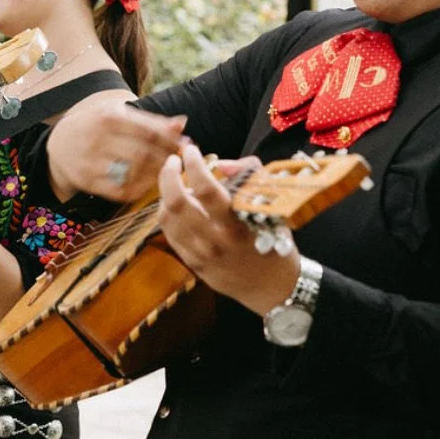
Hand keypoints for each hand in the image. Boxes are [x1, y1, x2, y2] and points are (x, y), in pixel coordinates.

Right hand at [47, 95, 185, 200]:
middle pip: (144, 153)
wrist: (58, 144)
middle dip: (167, 158)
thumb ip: (150, 120)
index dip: (171, 139)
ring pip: (133, 172)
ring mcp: (91, 162)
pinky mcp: (87, 182)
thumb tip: (182, 123)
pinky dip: (139, 189)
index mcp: (108, 117)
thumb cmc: (95, 125)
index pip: (149, 131)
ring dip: (156, 174)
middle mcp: (98, 139)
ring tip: (167, 172)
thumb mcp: (117, 114)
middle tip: (180, 161)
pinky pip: (120, 190)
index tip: (185, 144)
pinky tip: (148, 184)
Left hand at [157, 144, 299, 315]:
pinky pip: (170, 234)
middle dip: (168, 174)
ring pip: (167, 218)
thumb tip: (220, 164)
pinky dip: (167, 213)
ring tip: (174, 181)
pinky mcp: (192, 264)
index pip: (206, 188)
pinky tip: (174, 203)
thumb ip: (248, 176)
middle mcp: (215, 240)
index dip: (193, 164)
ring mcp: (201, 255)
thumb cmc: (274, 241)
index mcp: (237, 224)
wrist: (273, 288)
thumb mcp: (270, 206)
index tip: (191, 150)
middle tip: (173, 160)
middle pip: (177, 202)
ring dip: (165, 193)